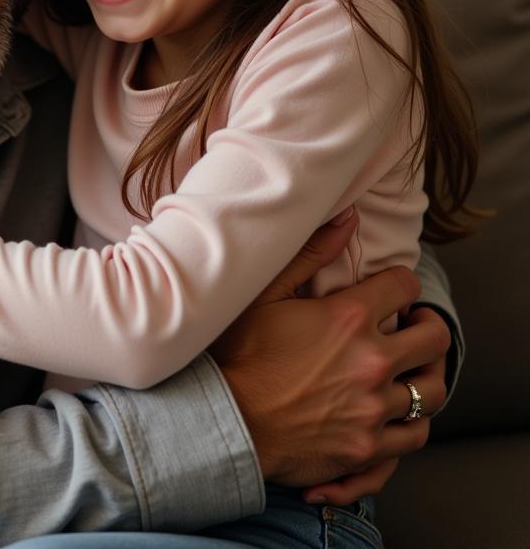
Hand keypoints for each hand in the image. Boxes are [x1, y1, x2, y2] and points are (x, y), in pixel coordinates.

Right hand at [211, 211, 449, 500]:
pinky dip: (412, 422)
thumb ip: (310, 253)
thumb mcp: (265, 293)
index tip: (390, 291)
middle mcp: (372, 361)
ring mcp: (374, 408)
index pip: (405, 286)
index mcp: (349, 318)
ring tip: (408, 370)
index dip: (400, 283)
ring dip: (424, 375)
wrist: (225, 421)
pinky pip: (416, 435)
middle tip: (411, 326)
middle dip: (427, 326)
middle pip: (435, 339)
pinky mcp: (369, 446)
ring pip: (432, 391)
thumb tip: (347, 216)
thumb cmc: (238, 353)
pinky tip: (394, 412)